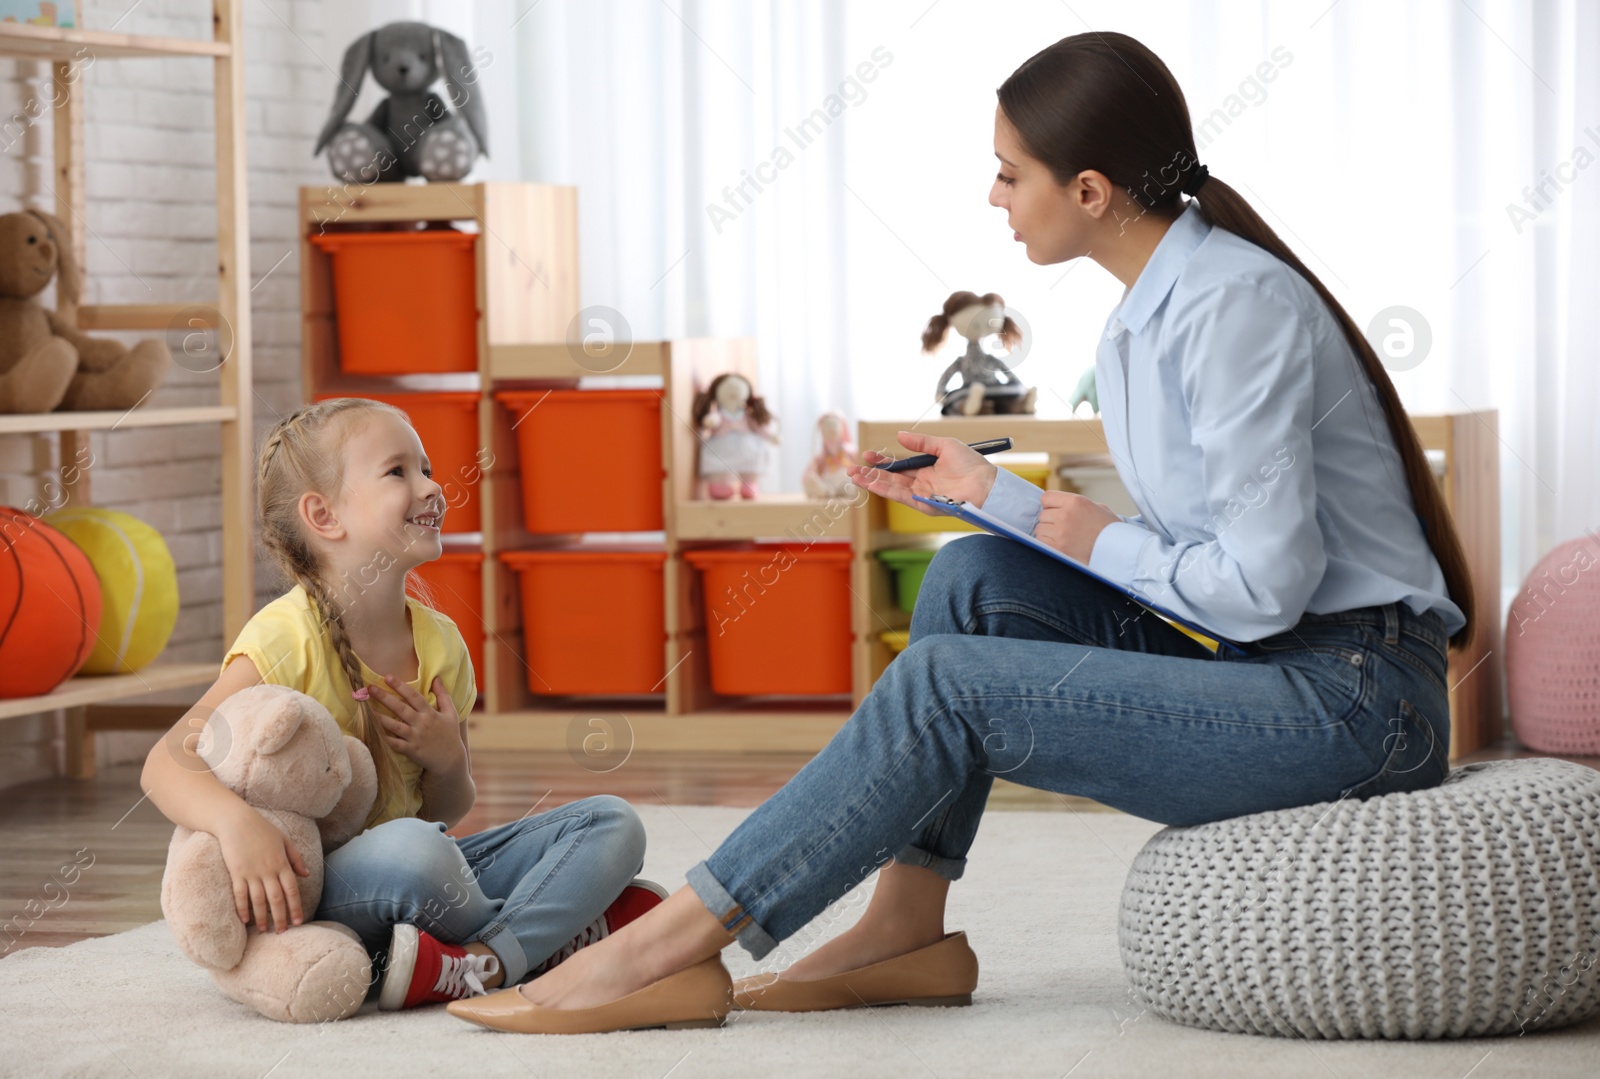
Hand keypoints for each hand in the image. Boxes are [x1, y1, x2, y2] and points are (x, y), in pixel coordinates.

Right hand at [216, 805, 310, 934]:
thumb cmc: (262, 829)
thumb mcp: (284, 840)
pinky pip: (240, 895)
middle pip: (277, 900)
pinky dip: (242, 909)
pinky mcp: (236, 873)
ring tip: (265, 930)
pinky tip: (244, 920)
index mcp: (282, 863)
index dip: (296, 907)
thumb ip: (296, 858)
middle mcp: (268, 871)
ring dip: (262, 917)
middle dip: (281, 918)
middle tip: (283, 932)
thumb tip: (307, 874)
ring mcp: (252, 873)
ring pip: (259, 901)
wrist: (237, 821)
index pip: (292, 890)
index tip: (299, 922)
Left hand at [365, 675, 463, 774]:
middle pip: (401, 708)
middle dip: (385, 697)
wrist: (451, 760)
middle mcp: (421, 724)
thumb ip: (443, 695)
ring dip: (380, 717)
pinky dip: (384, 738)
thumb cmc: (450, 735)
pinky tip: (372, 732)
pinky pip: (395, 744)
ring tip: (366, 709)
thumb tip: (436, 678)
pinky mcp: (411, 750)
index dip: (401, 686)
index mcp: (430, 713)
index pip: (414, 696)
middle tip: (370, 688)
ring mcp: (415, 737)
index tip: (388, 677)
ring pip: (394, 726)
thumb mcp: (451, 713)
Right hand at [847, 430, 998, 516]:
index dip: (883, 461)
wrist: (986, 485)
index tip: (867, 455)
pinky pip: (900, 496)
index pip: (899, 466)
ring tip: (854, 476)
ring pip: (891, 488)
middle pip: (891, 478)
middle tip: (851, 469)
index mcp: (927, 469)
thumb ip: (921, 443)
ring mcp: (921, 495)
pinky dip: (884, 490)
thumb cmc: (972, 465)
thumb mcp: (945, 446)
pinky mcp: (923, 505)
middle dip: (871, 474)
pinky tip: (870, 484)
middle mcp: (922, 484)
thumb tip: (899, 436)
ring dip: (871, 482)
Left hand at [1036, 490, 1120, 562]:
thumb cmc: (1111, 530)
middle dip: (1050, 521)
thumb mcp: (1097, 508)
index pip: (1046, 497)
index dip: (1050, 505)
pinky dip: (1047, 544)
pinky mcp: (1058, 548)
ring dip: (1048, 533)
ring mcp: (1060, 532)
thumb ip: (1076, 505)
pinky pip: (1041, 542)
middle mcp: (1065, 514)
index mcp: (1075, 502)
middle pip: (1042, 514)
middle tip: (1064, 528)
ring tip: (1063, 538)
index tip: (1056, 511)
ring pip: (1040, 529)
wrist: (1120, 551)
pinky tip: (1059, 545)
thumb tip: (1059, 506)